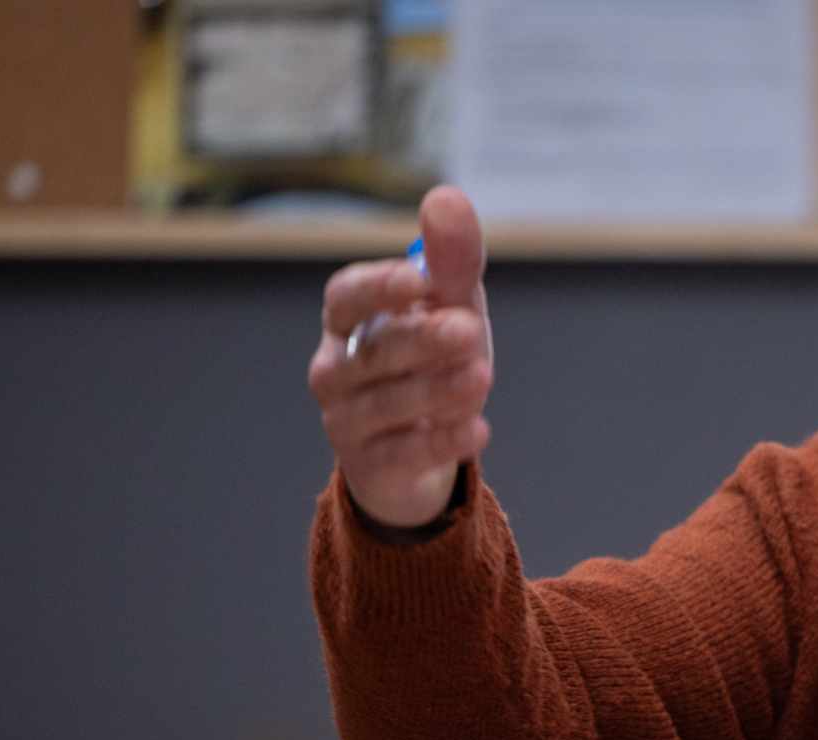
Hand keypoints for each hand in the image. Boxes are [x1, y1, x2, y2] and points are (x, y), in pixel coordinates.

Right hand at [309, 186, 494, 528]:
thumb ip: (451, 260)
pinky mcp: (371, 466)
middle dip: (423, 340)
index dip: (379, 287)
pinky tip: (479, 429)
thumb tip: (447, 196)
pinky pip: (405, 453)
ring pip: (387, 404)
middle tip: (469, 330)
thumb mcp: (450, 308)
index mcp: (347, 321)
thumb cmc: (430, 362)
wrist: (418, 449)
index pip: (346, 296)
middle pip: (373, 351)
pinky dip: (444, 441)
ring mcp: (346, 420)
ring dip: (437, 389)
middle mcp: (335, 368)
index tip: (419, 280)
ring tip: (482, 377)